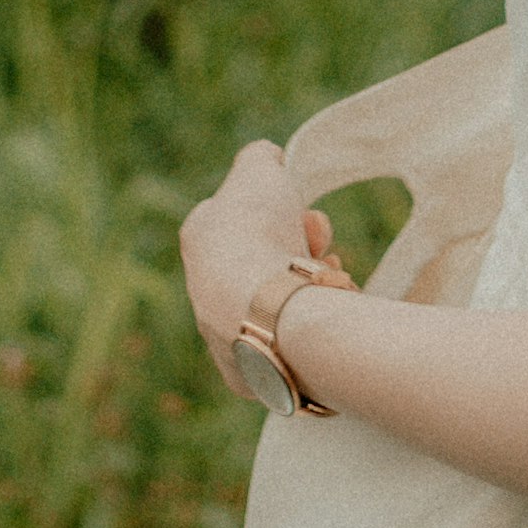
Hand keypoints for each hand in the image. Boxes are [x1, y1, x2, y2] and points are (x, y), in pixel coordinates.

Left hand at [178, 140, 354, 396]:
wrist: (271, 314)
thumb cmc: (261, 235)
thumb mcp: (259, 169)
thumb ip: (259, 158)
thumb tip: (266, 160)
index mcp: (197, 239)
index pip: (238, 212)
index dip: (277, 205)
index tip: (302, 211)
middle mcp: (201, 289)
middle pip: (260, 255)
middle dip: (296, 244)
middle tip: (320, 244)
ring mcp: (222, 333)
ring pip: (274, 297)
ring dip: (306, 281)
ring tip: (329, 276)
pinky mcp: (247, 369)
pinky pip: (283, 336)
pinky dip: (305, 321)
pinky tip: (322, 309)